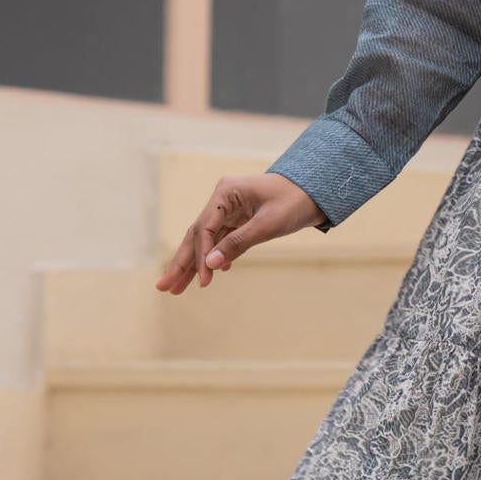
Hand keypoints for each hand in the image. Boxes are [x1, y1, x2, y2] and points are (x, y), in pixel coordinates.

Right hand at [157, 172, 322, 292]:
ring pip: (205, 240)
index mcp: (225, 192)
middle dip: (181, 263)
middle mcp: (222, 199)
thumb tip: (211, 265)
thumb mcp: (269, 224)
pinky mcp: (238, 219)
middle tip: (163, 287)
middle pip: (196, 234)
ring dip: (194, 264)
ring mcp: (228, 209)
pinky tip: (211, 276)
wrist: (317, 191)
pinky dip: (215, 258)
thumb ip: (239, 243)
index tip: (204, 282)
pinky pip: (220, 241)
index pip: (204, 228)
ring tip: (176, 288)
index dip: (201, 257)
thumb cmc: (295, 201)